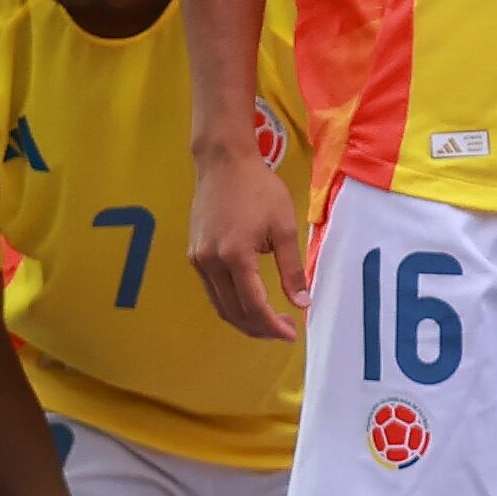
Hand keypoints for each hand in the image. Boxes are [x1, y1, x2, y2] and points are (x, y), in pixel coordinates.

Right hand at [188, 145, 308, 342]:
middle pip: (233, 312)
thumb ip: (292, 269)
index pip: (254, 306)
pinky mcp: (194, 254)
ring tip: (269, 321)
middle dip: (259, 328)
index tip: (291, 334)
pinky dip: (230, 303)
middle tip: (283, 330)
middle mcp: (211, 263)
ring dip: (244, 319)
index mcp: (236, 256)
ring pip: (220, 305)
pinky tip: (249, 301)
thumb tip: (302, 303)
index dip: (273, 326)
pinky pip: (212, 290)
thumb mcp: (285, 227)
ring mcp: (198, 259)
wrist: (223, 161)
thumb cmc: (259, 188)